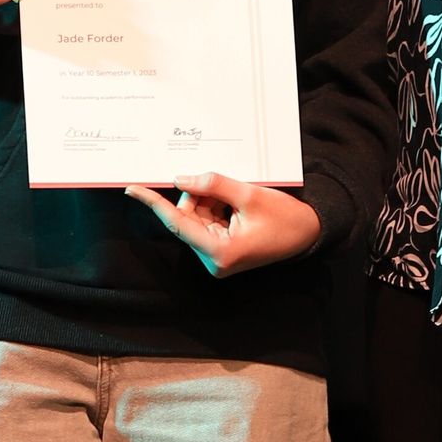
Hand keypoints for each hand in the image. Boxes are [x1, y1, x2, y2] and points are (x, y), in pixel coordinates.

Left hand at [124, 174, 323, 280]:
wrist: (309, 233)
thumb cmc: (286, 217)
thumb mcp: (250, 194)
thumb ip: (213, 185)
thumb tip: (180, 180)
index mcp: (220, 251)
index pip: (178, 223)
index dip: (154, 204)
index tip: (132, 190)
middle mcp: (214, 261)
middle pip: (187, 219)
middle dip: (198, 197)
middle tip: (223, 186)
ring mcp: (217, 259)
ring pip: (195, 219)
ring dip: (208, 202)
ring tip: (237, 199)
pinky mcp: (221, 254)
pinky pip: (205, 224)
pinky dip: (214, 209)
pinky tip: (234, 206)